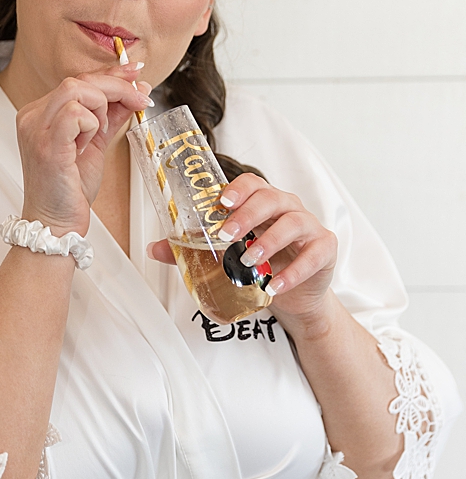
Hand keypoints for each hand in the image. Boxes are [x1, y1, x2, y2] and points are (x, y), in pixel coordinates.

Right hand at [15, 64, 150, 234]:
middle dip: (117, 87)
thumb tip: (136, 88)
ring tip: (98, 136)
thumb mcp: (96, 143)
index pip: (78, 80)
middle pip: (78, 80)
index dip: (110, 74)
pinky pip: (76, 114)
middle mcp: (32, 116)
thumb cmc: (69, 189)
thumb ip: (112, 115)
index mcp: (40, 113)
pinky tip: (86, 146)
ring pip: (77, 90)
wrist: (56, 223)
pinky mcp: (46, 144)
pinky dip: (91, 126)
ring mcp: (35, 129)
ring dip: (101, 109)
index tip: (136, 73)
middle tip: (140, 100)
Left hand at [147, 173, 337, 330]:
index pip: (252, 184)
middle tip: (226, 235)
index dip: (238, 189)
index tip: (221, 202)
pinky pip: (313, 256)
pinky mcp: (325, 250)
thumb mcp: (226, 255)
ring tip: (248, 261)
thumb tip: (153, 249)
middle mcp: (287, 208)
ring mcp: (309, 227)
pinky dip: (293, 272)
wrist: (295, 294)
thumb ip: (191, 250)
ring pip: (293, 223)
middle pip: (271, 199)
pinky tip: (274, 286)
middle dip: (247, 215)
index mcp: (262, 203)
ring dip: (269, 242)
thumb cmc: (259, 263)